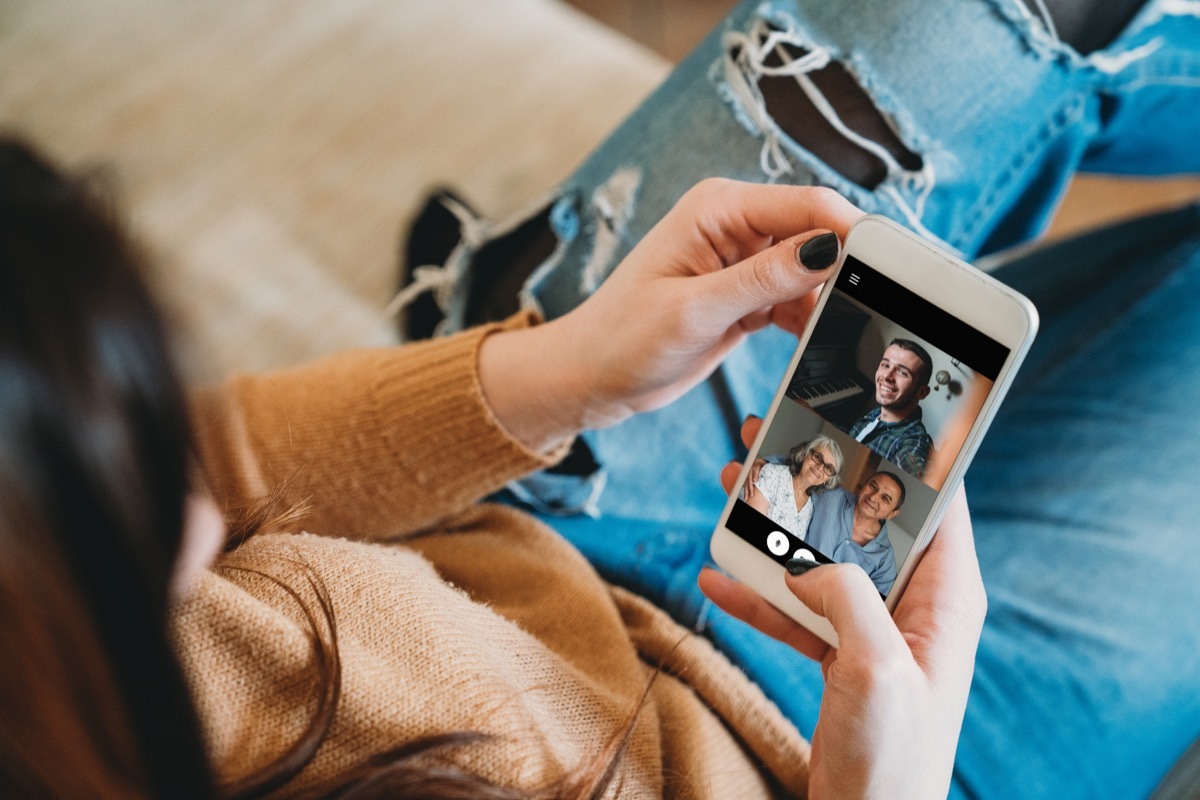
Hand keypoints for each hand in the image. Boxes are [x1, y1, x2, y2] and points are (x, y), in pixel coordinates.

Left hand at [480, 180, 861, 450]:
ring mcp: (740, 261)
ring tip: (840, 333)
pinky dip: (808, 319)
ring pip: (811, 271)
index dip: (852, 232)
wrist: (589, 378)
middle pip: (817, 234)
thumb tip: (826, 248)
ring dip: (827, 301)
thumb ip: (763, 279)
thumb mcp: (695, 311)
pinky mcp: (743, 296)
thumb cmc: (623, 338)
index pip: (807, 204)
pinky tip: (815, 342)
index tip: (893, 267)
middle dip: (845, 270)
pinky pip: (794, 299)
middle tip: (875, 309)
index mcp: (718, 208)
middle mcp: (734, 225)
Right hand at [702, 416, 985, 798]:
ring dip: (774, 527)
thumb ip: (847, 598)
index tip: (860, 408)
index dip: (902, 452)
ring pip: (821, 558)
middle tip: (771, 433)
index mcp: (945, 598)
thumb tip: (810, 564)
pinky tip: (715, 577)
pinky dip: (756, 593)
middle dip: (815, 477)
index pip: (934, 502)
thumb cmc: (892, 761)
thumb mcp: (876, 669)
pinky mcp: (840, 657)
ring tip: (733, 484)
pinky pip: (795, 610)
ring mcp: (874, 631)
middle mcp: (913, 606)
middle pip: (861, 521)